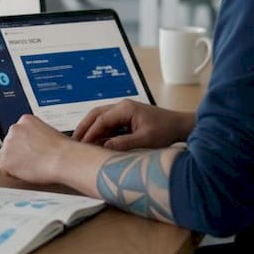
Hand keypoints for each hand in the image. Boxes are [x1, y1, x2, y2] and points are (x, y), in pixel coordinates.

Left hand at [0, 115, 110, 195]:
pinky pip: (5, 170)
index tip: (34, 151)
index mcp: (25, 120)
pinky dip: (15, 174)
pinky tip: (28, 171)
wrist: (63, 159)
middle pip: (10, 145)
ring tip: (33, 166)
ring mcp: (8, 144)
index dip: (26, 146)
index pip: (18, 134)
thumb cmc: (62, 149)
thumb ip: (35, 135)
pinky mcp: (5, 160)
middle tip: (34, 160)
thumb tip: (31, 144)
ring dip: (16, 163)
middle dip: (19, 153)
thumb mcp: (48, 132)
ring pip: (6, 157)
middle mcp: (14, 129)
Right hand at [73, 100, 193, 150]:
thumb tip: (105, 147)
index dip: (90, 133)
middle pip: (96, 114)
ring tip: (80, 142)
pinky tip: (96, 141)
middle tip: (73, 141)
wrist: (180, 126)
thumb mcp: (145, 140)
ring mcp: (124, 110)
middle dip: (84, 127)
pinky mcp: (127, 117)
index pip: (101, 120)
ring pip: (101, 117)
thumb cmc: (165, 131)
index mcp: (125, 108)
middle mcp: (122, 106)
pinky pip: (108, 122)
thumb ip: (124, 143)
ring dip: (91, 129)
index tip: (81, 145)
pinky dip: (100, 131)